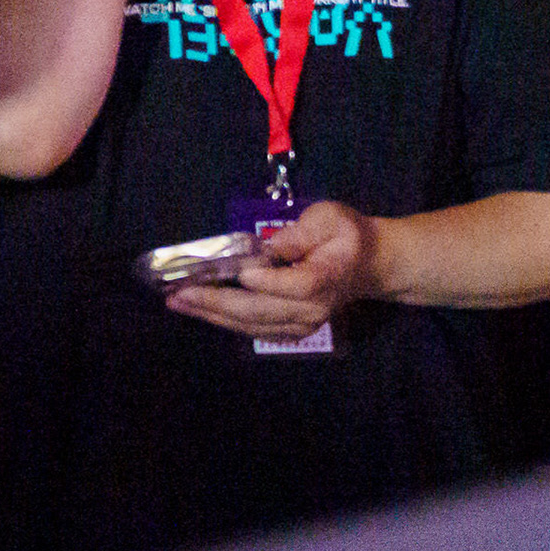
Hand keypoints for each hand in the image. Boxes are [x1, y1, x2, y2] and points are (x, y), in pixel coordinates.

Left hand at [167, 200, 373, 340]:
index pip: (296, 285)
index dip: (266, 280)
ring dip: (213, 314)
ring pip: (252, 324)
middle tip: (179, 293)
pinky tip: (202, 310)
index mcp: (327, 277)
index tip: (237, 271)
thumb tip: (267, 246)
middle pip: (261, 311)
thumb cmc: (348, 234)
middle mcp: (314, 309)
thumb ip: (302, 231)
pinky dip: (225, 321)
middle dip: (216, 303)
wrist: (370, 265)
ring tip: (180, 302)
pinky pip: (254, 330)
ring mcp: (303, 326)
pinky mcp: (293, 333)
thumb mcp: (330, 218)